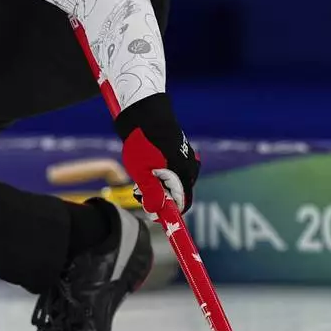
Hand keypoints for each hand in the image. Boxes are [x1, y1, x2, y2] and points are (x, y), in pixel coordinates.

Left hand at [113, 93, 199, 213]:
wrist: (146, 114)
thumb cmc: (142, 142)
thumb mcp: (142, 171)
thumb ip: (151, 192)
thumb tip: (156, 211)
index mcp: (183, 175)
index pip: (183, 204)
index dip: (168, 213)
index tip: (153, 215)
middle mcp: (191, 168)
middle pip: (178, 194)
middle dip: (160, 198)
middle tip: (139, 192)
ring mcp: (188, 160)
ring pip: (175, 183)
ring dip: (159, 186)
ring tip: (141, 176)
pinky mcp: (182, 153)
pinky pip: (174, 172)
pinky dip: (162, 175)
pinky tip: (148, 165)